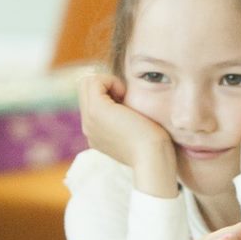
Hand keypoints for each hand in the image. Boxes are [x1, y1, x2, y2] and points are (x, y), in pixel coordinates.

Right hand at [78, 73, 176, 195]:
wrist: (153, 159)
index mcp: (97, 132)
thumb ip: (127, 120)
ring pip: (87, 82)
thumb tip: (127, 104)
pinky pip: (94, 80)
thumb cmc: (154, 146)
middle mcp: (88, 126)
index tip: (129, 105)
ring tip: (125, 97)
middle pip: (86, 89)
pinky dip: (111, 80)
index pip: (91, 100)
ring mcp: (89, 119)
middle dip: (106, 85)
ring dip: (108, 83)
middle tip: (126, 98)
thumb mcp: (137, 131)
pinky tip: (125, 94)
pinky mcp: (96, 110)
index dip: (109, 92)